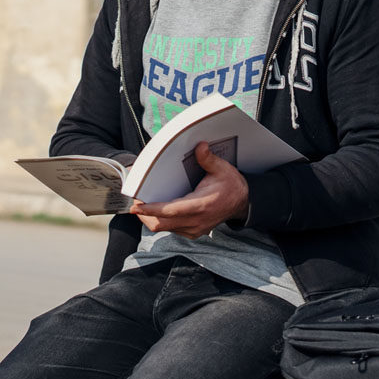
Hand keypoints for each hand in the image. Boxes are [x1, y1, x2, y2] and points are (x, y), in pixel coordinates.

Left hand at [130, 141, 248, 238]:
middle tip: (135, 202)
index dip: (151, 210)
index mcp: (201, 205)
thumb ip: (208, 159)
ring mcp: (194, 229)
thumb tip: (200, 146)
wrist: (242, 203)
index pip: (171, 211)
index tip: (136, 206)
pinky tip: (158, 210)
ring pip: (164, 228)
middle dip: (145, 215)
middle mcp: (196, 221)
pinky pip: (171, 230)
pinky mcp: (193, 232)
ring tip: (143, 205)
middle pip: (161, 224)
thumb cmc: (231, 185)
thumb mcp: (222, 168)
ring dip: (151, 218)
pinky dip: (161, 221)